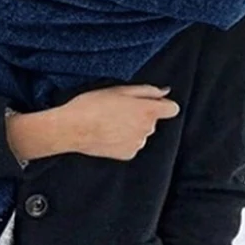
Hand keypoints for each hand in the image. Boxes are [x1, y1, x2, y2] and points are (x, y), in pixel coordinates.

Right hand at [59, 84, 179, 160]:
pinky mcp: (128, 154)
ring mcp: (138, 144)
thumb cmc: (92, 105)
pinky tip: (108, 134)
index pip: (172, 109)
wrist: (72, 129)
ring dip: (131, 128)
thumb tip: (164, 92)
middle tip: (119, 109)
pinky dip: (124, 140)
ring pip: (141, 133)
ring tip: (110, 122)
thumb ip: (147, 91)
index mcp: (147, 110)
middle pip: (153, 120)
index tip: (150, 103)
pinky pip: (132, 145)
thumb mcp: (119, 90)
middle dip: (141, 114)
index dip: (162, 104)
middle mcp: (147, 129)